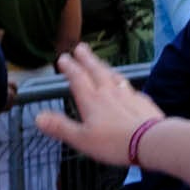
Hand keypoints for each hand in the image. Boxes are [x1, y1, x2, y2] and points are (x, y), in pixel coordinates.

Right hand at [33, 46, 151, 167]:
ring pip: (113, 76)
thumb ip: (60, 127)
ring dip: (104, 67)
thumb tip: (38, 118)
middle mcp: (109, 92)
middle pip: (96, 71)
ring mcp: (128, 94)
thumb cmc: (114, 142)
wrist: (152, 141)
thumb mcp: (81, 139)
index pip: (77, 79)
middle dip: (87, 59)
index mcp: (92, 100)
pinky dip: (123, 82)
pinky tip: (126, 86)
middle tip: (81, 47)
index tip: (63, 58)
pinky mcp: (142, 101)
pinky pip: (130, 87)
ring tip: (100, 62)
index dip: (69, 68)